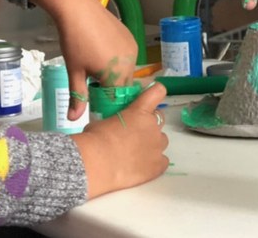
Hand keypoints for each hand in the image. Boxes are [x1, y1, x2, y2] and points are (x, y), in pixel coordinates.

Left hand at [27, 0, 137, 119]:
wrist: (78, 8)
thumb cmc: (74, 41)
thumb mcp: (74, 71)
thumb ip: (78, 96)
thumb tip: (73, 120)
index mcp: (117, 75)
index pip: (116, 99)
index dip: (104, 103)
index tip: (93, 102)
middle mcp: (130, 63)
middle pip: (123, 86)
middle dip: (110, 90)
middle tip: (92, 86)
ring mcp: (132, 49)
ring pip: (126, 71)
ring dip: (115, 75)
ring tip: (95, 68)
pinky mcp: (130, 37)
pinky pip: (127, 57)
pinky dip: (118, 61)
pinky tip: (102, 54)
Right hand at [72, 82, 168, 197]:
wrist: (98, 164)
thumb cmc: (95, 139)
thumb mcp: (102, 122)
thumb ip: (114, 121)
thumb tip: (112, 127)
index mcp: (139, 111)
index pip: (157, 92)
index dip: (156, 92)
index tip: (152, 96)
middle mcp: (153, 126)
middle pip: (160, 119)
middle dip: (150, 123)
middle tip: (135, 133)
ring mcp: (157, 146)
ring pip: (162, 141)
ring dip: (152, 143)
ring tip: (137, 153)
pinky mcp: (158, 165)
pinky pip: (162, 161)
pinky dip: (154, 163)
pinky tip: (141, 167)